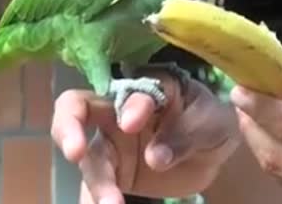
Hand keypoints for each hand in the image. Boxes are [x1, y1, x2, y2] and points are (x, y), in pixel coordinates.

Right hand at [51, 68, 240, 203]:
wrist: (213, 154)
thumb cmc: (212, 122)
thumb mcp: (212, 123)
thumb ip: (186, 134)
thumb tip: (155, 157)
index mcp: (149, 88)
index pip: (130, 91)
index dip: (130, 106)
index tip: (133, 123)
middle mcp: (120, 110)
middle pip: (78, 108)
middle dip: (68, 125)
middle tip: (74, 151)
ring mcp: (112, 143)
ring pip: (90, 157)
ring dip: (97, 181)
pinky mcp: (113, 172)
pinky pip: (97, 184)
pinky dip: (97, 197)